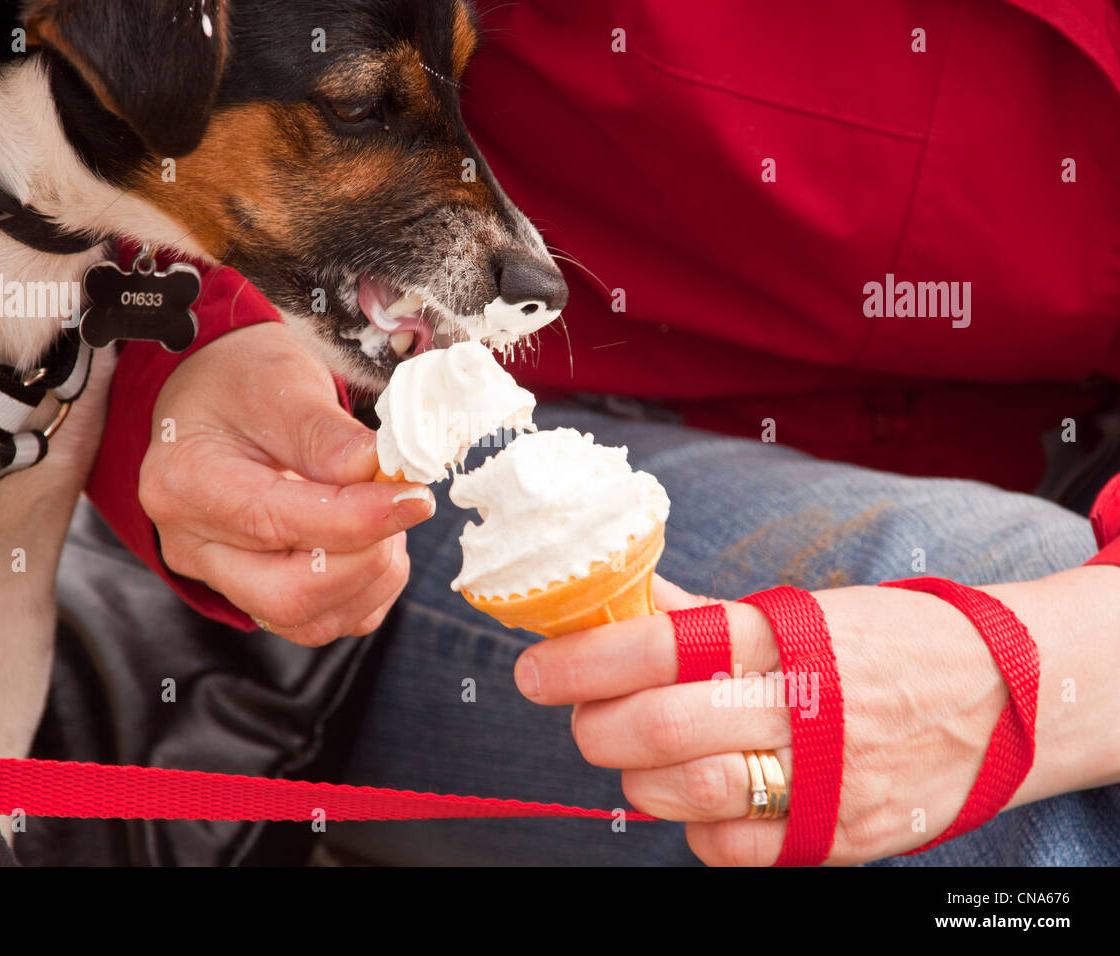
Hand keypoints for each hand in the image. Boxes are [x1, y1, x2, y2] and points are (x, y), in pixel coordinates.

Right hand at [139, 323, 433, 644]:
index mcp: (186, 481)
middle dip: (365, 560)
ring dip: (371, 578)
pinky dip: (365, 591)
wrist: (220, 396)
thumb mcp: (283, 382)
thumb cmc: (243, 380)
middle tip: (404, 507)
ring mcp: (221, 576)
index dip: (355, 520)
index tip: (414, 498)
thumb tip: (379, 473)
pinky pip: (320, 621)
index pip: (274, 523)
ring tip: (389, 516)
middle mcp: (192, 543)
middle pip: (286, 594)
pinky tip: (375, 542)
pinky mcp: (255, 592)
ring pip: (307, 620)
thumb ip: (328, 435)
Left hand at [513, 574, 1031, 864]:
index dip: (586, 659)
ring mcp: (825, 779)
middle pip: (661, 726)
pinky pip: (732, 849)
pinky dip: (693, 829)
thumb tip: (624, 605)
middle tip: (577, 717)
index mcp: (789, 637)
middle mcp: (806, 707)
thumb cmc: (892, 643)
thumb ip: (711, 618)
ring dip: (635, 781)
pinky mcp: (838, 837)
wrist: (1009, 696)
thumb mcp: (807, 612)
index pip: (664, 643)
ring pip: (687, 793)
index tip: (537, 669)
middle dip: (595, 726)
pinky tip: (695, 800)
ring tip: (632, 760)